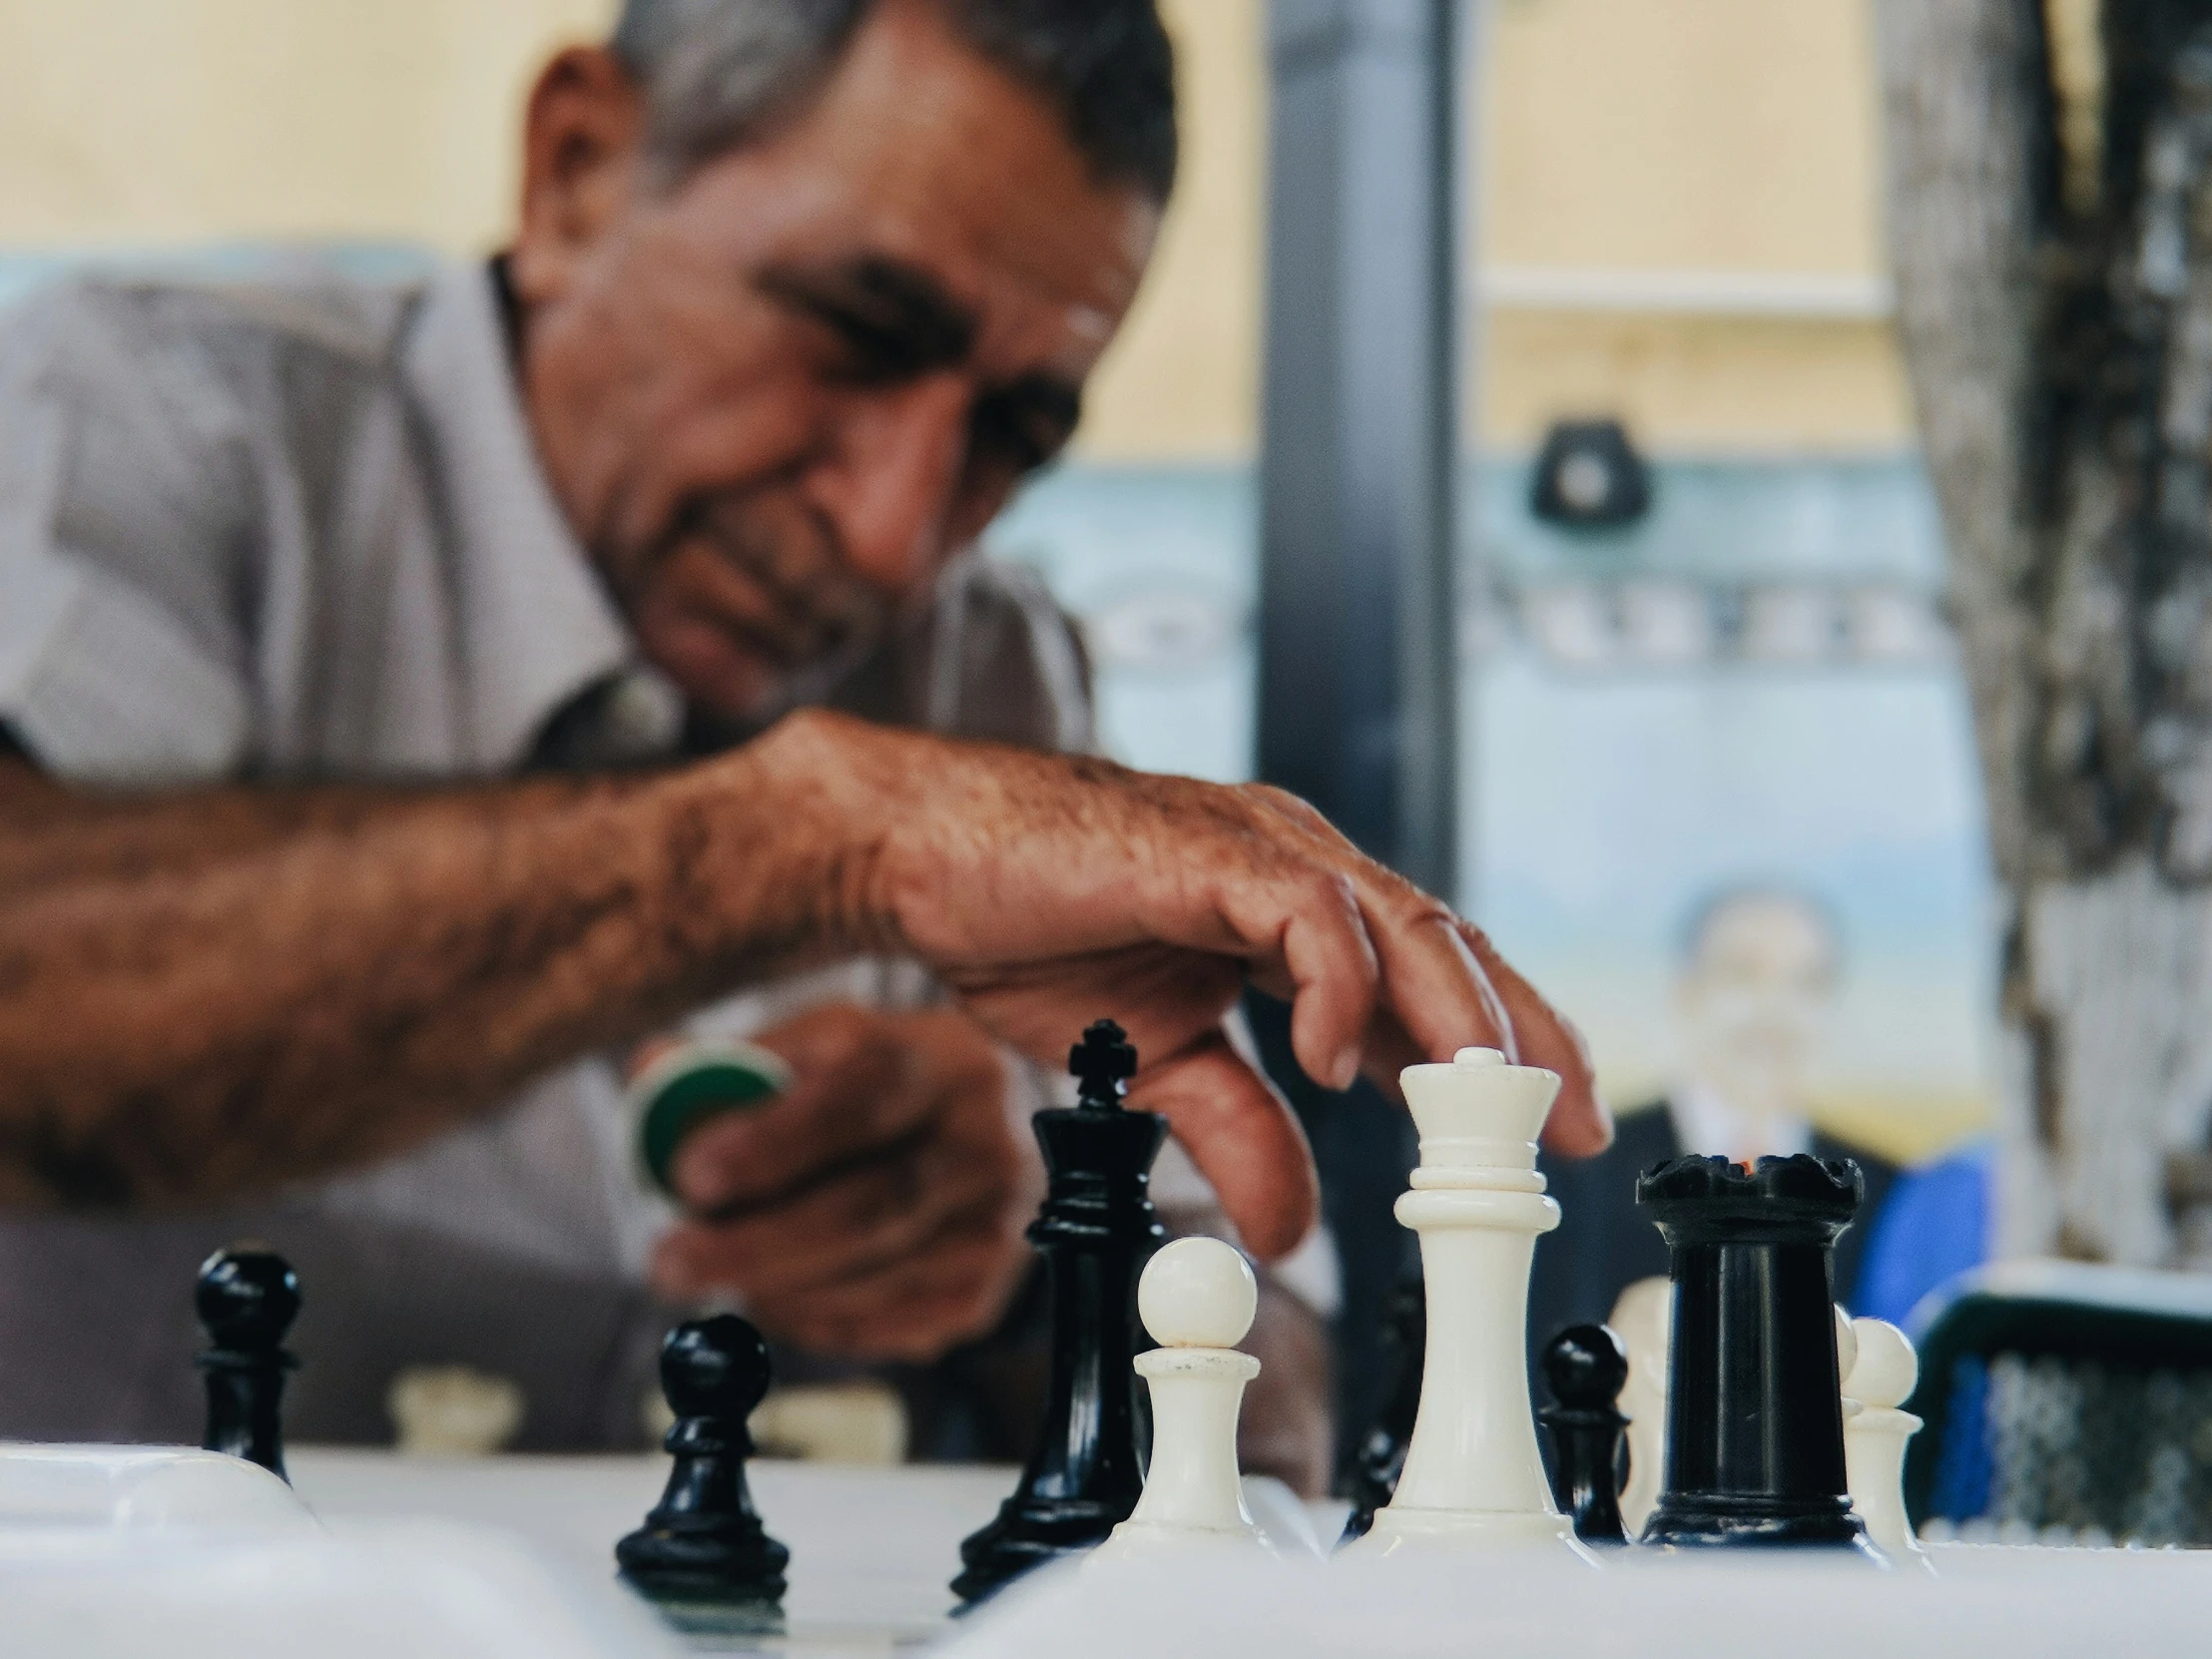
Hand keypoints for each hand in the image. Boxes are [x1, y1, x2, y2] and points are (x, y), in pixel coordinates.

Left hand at [648, 1002, 1038, 1362]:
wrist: (976, 1141)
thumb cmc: (870, 1086)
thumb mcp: (818, 1047)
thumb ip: (736, 1059)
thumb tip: (652, 1071)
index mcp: (942, 1061)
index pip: (863, 1098)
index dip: (776, 1142)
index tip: (689, 1176)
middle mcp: (982, 1145)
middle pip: (869, 1206)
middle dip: (754, 1242)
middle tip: (665, 1262)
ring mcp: (989, 1229)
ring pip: (867, 1276)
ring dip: (770, 1283)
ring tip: (704, 1268)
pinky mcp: (974, 1296)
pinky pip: (874, 1326)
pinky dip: (804, 1316)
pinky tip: (768, 1290)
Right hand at [771, 711, 1607, 1263]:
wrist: (929, 861)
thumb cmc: (1036, 933)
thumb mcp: (1158, 1062)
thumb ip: (1235, 1129)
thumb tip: (1294, 1234)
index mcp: (1297, 915)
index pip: (1430, 981)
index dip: (1503, 1053)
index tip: (1557, 1133)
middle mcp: (1300, 869)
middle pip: (1447, 949)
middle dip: (1523, 1039)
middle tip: (1575, 1127)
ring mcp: (1263, 849)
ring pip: (1403, 925)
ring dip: (1458, 1019)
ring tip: (1493, 1106)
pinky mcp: (1213, 848)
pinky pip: (1307, 915)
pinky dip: (1338, 988)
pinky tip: (1341, 1066)